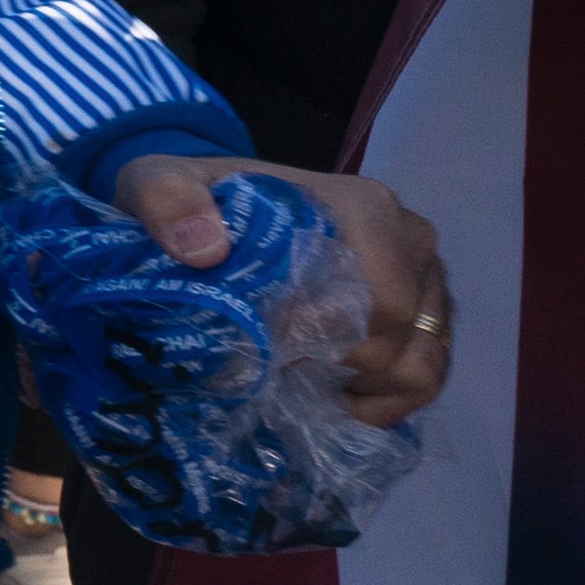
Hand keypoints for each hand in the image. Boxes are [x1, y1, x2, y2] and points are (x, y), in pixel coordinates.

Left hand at [114, 154, 455, 424]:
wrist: (214, 206)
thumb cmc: (195, 201)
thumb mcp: (158, 184)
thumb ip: (166, 199)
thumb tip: (203, 248)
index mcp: (362, 207)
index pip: (376, 292)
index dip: (326, 333)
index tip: (270, 346)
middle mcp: (409, 241)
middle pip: (400, 331)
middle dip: (338, 364)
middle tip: (279, 367)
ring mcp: (425, 281)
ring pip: (423, 361)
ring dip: (366, 390)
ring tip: (306, 384)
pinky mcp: (423, 316)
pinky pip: (426, 374)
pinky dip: (386, 401)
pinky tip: (333, 397)